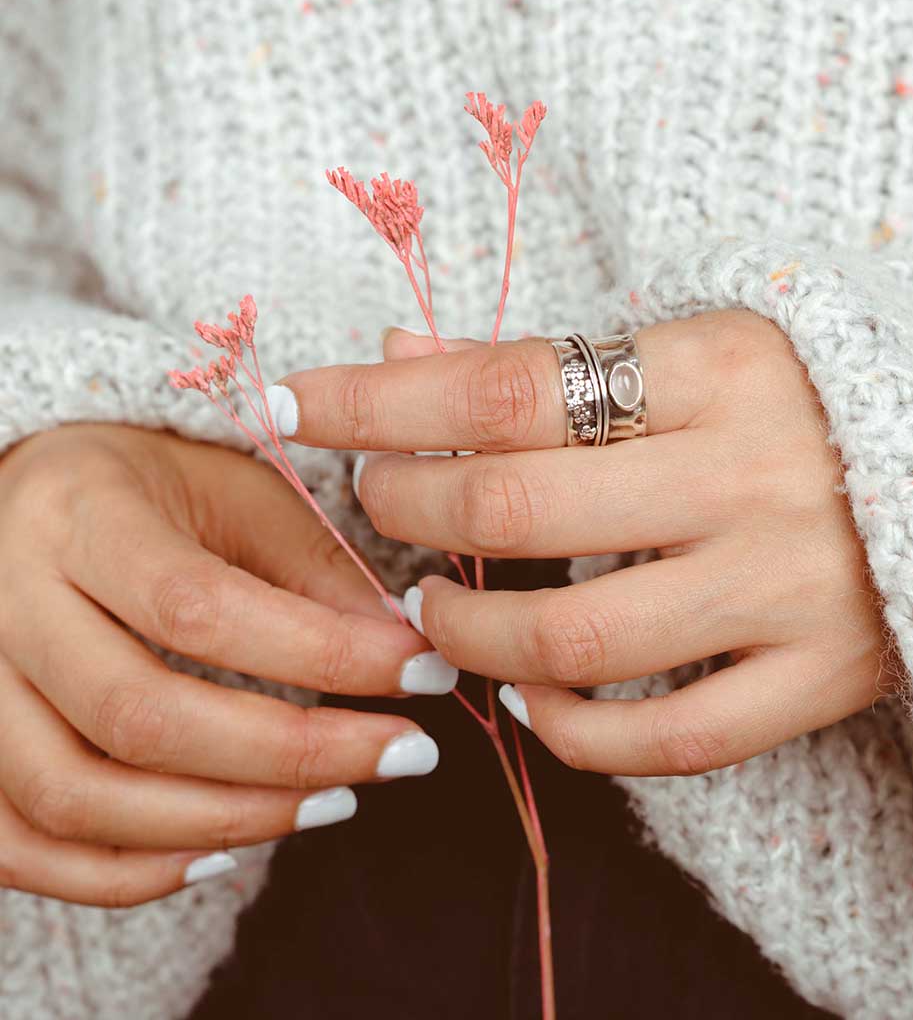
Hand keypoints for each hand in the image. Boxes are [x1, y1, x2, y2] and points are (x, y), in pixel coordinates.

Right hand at [0, 424, 450, 905]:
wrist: (37, 501)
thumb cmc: (153, 489)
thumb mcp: (239, 494)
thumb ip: (315, 570)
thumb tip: (401, 653)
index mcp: (77, 516)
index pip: (199, 608)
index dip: (323, 654)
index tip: (423, 670)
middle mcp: (0, 602)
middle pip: (141, 715)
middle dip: (291, 754)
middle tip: (403, 753)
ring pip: (78, 797)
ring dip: (226, 820)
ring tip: (335, 802)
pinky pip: (25, 848)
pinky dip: (131, 872)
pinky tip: (228, 849)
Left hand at [276, 310, 891, 776]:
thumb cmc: (795, 402)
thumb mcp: (688, 351)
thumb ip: (545, 366)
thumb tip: (397, 361)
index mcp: (722, 364)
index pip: (506, 384)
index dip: (380, 400)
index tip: (297, 404)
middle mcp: (757, 473)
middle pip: (517, 509)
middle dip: (406, 509)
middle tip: (378, 503)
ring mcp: (792, 587)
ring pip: (575, 636)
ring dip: (464, 634)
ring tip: (430, 612)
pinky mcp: (818, 679)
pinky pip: (663, 739)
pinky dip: (567, 727)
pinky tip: (530, 692)